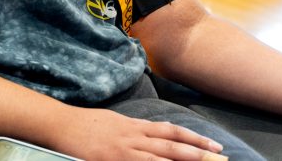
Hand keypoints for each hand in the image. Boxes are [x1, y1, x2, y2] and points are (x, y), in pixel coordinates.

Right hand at [49, 107, 226, 160]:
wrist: (61, 126)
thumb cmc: (86, 125)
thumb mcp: (115, 123)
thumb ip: (134, 131)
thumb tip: (153, 137)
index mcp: (135, 127)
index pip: (171, 132)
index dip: (194, 139)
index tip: (213, 146)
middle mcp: (133, 137)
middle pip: (172, 145)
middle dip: (198, 153)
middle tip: (220, 158)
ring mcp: (123, 151)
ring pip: (160, 157)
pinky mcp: (112, 160)